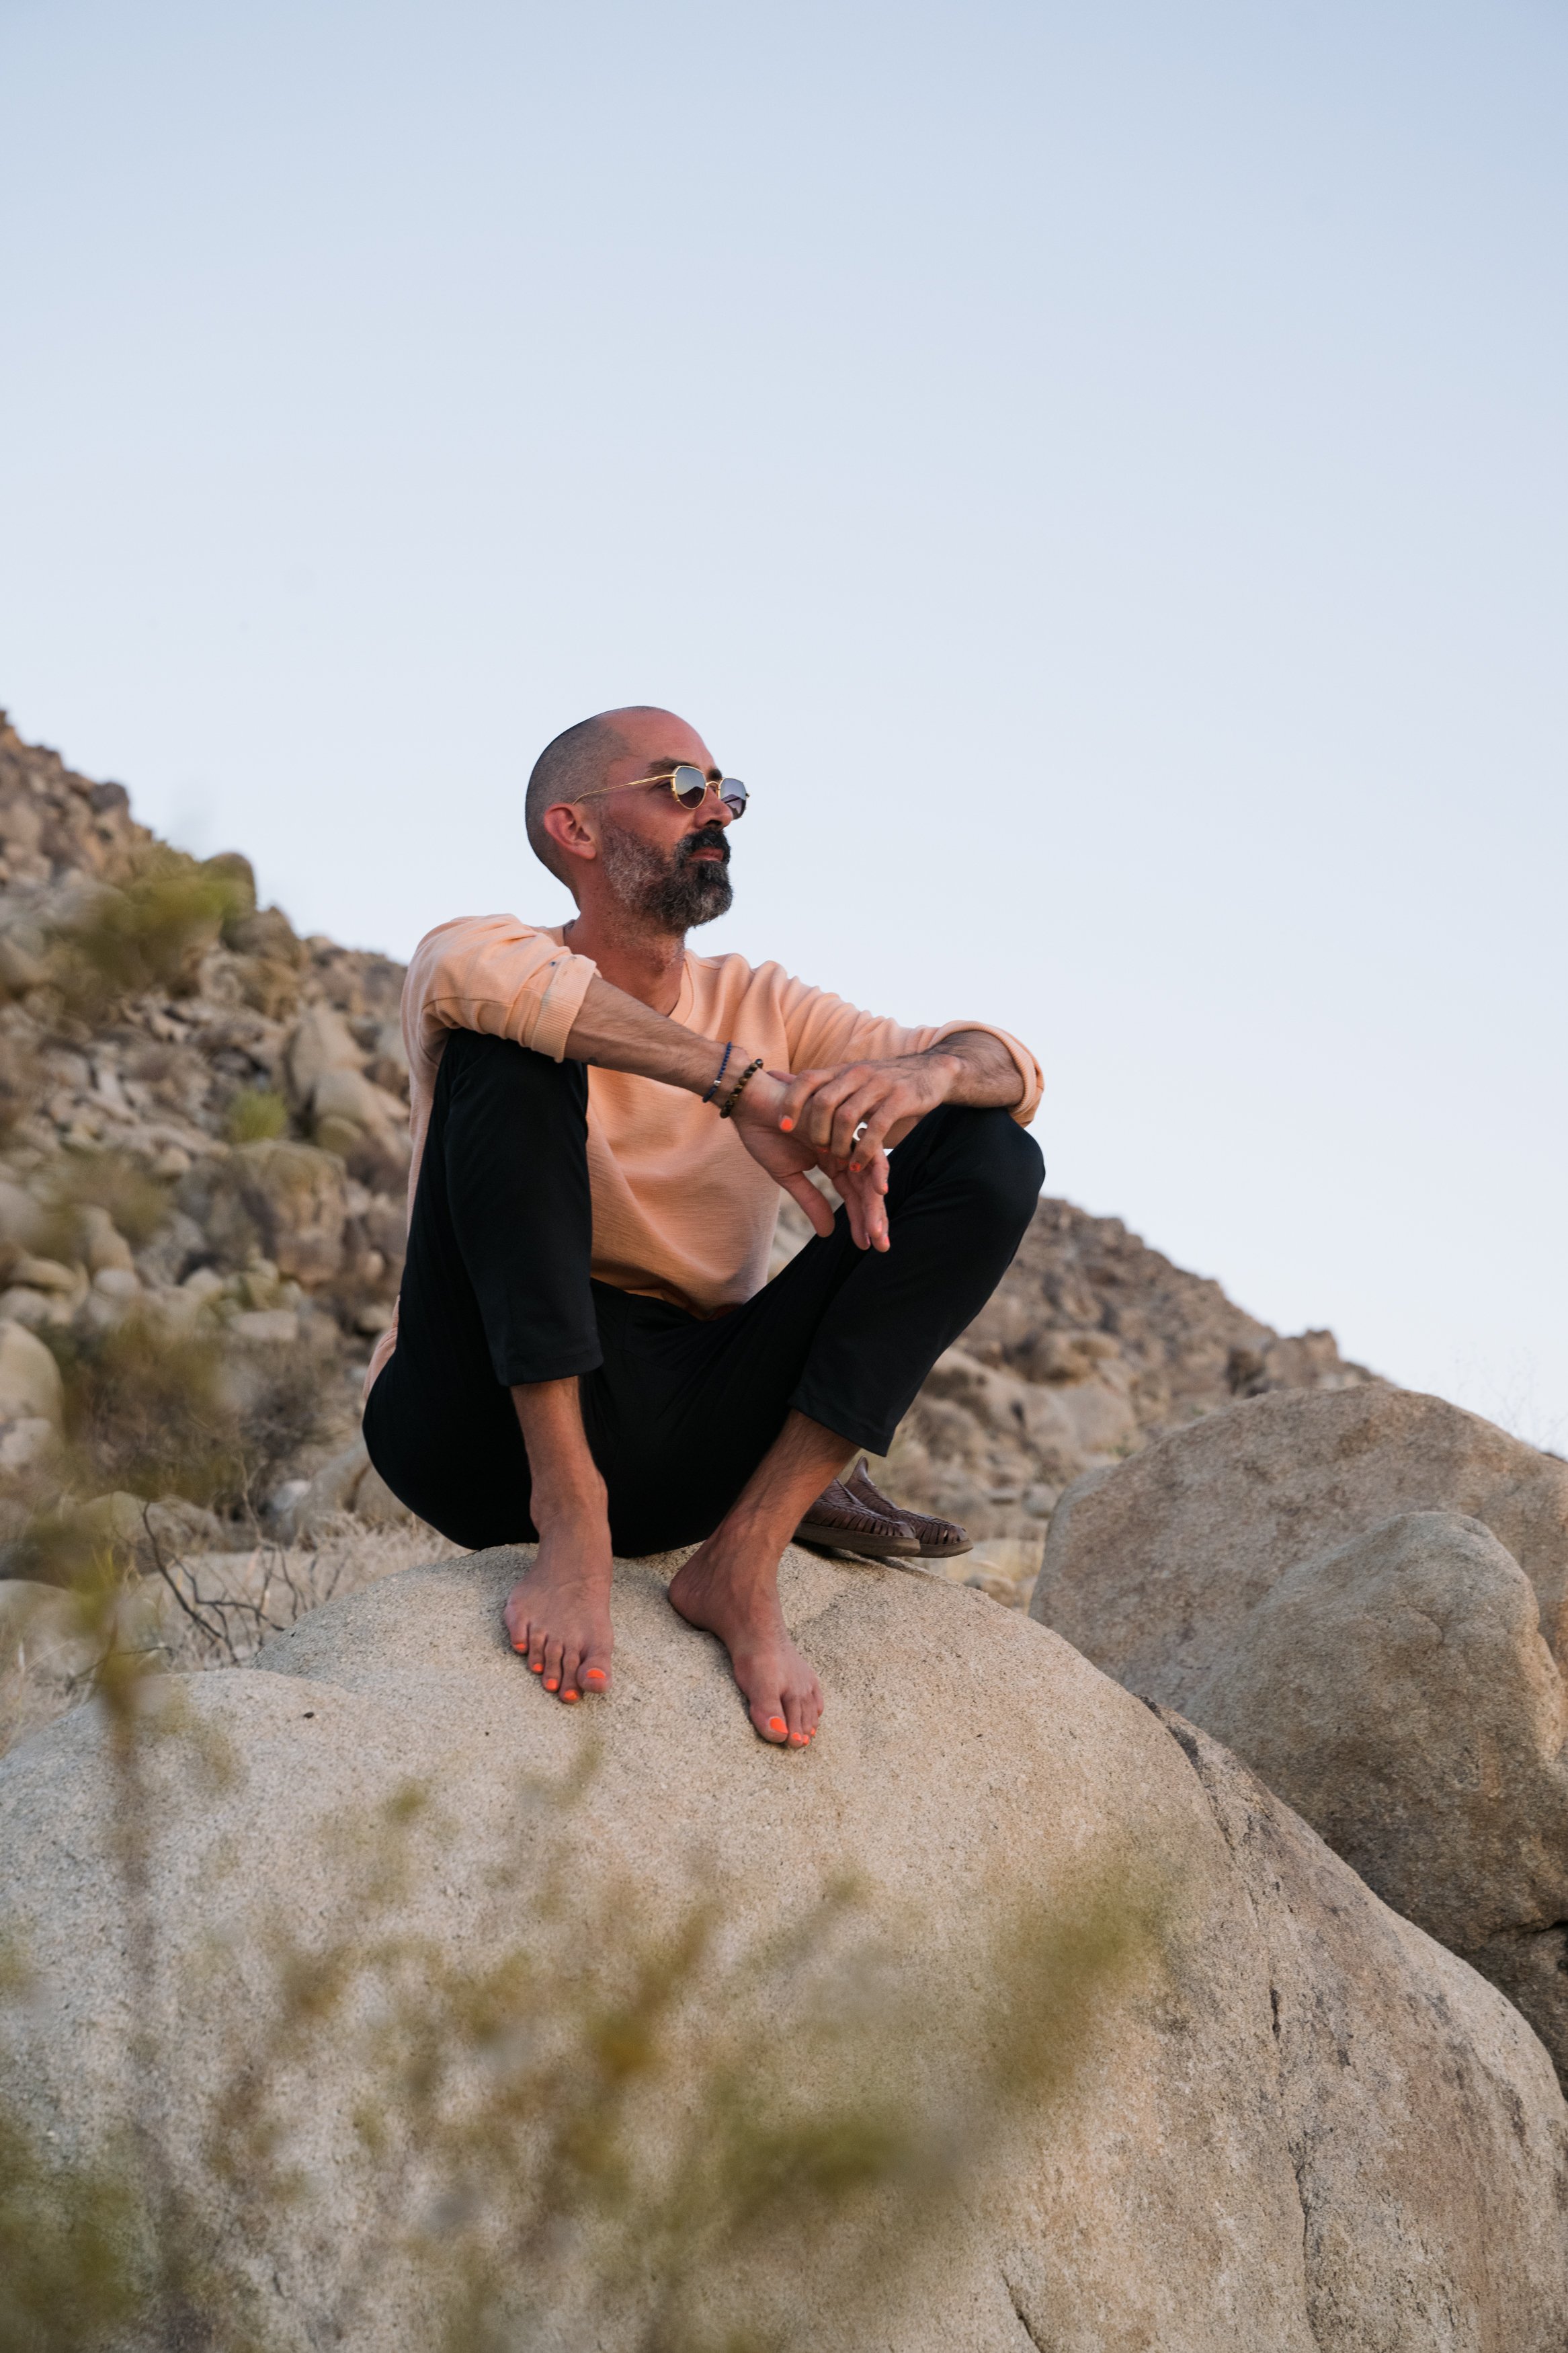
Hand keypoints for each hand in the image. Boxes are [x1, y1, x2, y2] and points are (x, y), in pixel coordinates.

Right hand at [730, 1073, 891, 1251]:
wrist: (750, 1103)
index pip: (853, 1195)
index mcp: (833, 1161)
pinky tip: (879, 1190)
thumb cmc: (765, 1134)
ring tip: (877, 1229)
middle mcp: (844, 1150)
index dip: (861, 1219)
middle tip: (881, 1245)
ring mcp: (846, 1136)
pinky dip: (874, 1167)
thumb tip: (828, 1233)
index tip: (866, 1245)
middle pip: (865, 1187)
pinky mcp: (845, 1122)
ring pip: (869, 1172)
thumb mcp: (788, 1177)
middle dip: (874, 1217)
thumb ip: (811, 1201)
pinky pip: (867, 1146)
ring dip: (874, 1201)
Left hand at [772, 1053, 955, 1165]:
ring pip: (848, 1116)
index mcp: (842, 1071)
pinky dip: (863, 1151)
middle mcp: (857, 1074)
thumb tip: (774, 1076)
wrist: (932, 1070)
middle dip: (815, 1129)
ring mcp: (879, 1086)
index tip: (781, 1126)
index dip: (792, 1102)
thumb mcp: (850, 1078)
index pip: (808, 1079)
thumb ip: (818, 1083)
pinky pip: (876, 1128)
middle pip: (824, 1100)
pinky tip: (857, 1168)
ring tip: (838, 1161)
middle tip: (817, 1150)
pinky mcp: (900, 1100)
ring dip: (838, 1143)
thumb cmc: (884, 1082)